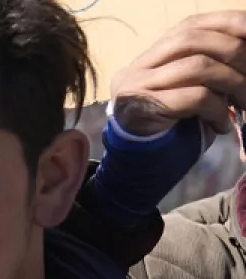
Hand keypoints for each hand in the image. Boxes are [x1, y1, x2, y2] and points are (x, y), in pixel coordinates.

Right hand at [110, 12, 245, 136]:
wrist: (140, 161)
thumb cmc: (172, 124)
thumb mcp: (193, 87)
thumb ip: (210, 65)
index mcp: (154, 53)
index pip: (192, 25)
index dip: (227, 25)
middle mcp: (140, 65)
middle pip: (194, 40)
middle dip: (235, 54)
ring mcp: (136, 85)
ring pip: (197, 66)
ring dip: (233, 83)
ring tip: (244, 102)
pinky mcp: (143, 108)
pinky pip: (194, 97)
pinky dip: (217, 109)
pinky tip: (221, 124)